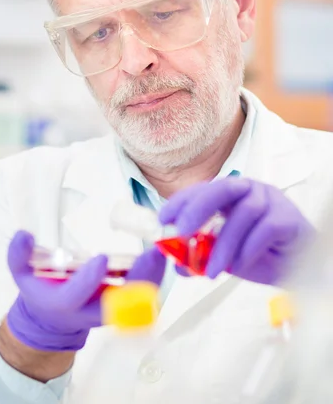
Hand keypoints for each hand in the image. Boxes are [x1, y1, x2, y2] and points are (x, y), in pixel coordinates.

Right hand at [7, 231, 165, 350]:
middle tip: (150, 253)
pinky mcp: (123, 307)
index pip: (77, 295)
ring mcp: (110, 311)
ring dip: (151, 277)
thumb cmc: (40, 290)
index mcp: (64, 303)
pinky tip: (161, 256)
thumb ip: (18, 254)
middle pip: (118, 302)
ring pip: (137, 300)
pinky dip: (154, 276)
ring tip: (162, 250)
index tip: (99, 258)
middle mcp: (90, 311)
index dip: (88, 279)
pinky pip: (143, 295)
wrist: (53, 318)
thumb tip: (22, 234)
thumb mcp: (21, 272)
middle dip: (137, 280)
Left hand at [159, 177, 314, 285]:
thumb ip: (202, 257)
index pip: (202, 190)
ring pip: (243, 214)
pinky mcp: (288, 217)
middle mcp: (249, 190)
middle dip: (198, 209)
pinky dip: (247, 249)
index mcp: (230, 194)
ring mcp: (270, 200)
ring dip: (223, 244)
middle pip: (222, 189)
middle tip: (182, 233)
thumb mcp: (224, 256)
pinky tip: (237, 268)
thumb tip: (177, 266)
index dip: (181, 201)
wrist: (297, 265)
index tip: (163, 219)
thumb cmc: (258, 254)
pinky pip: (265, 228)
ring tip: (211, 272)